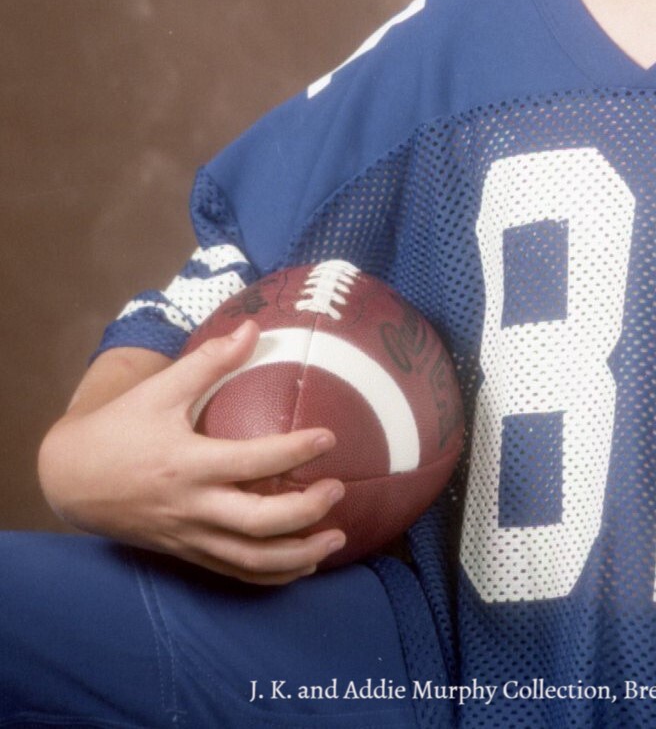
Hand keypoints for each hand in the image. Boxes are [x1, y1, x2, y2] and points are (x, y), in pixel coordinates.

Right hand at [38, 322, 346, 584]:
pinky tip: (302, 566)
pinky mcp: (186, 553)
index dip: (294, 452)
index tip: (329, 437)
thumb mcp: (160, 389)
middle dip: (304, 513)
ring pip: (249, 560)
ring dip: (297, 557)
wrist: (70, 479)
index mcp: (187, 464)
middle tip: (338, 490)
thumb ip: (209, 360)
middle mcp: (191, 507)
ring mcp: (189, 537)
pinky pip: (233, 573)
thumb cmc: (119, 427)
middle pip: (257, 524)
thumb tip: (253, 327)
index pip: (251, 462)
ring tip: (336, 542)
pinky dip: (271, 574)